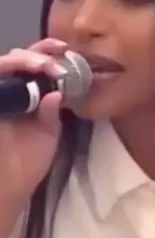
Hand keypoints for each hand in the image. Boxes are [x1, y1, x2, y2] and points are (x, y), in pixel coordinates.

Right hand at [0, 38, 67, 199]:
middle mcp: (8, 91)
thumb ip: (51, 113)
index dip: (47, 54)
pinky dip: (5, 68)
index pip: (33, 66)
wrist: (8, 187)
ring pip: (3, 62)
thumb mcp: (47, 135)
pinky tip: (20, 70)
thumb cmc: (27, 163)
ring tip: (45, 65)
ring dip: (24, 59)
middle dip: (39, 53)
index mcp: (27, 96)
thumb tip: (56, 93)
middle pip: (17, 57)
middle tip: (58, 56)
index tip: (66, 51)